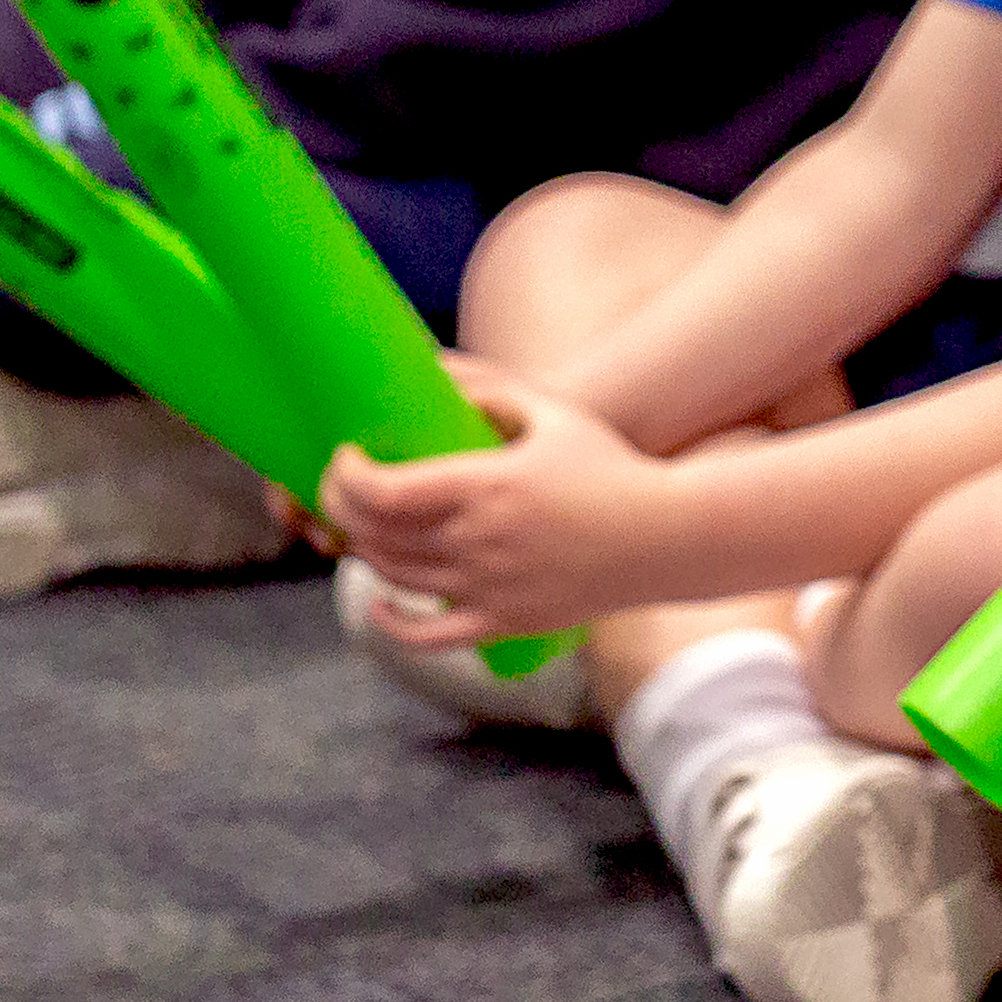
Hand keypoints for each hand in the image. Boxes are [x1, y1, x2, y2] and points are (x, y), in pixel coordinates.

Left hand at [314, 355, 684, 643]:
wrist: (664, 538)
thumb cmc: (610, 468)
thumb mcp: (553, 416)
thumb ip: (491, 389)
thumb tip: (433, 365)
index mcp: (487, 488)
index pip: (384, 492)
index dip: (346, 477)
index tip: (343, 457)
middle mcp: (479, 543)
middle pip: (377, 535)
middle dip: (340, 508)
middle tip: (337, 485)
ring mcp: (488, 588)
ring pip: (394, 578)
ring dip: (361, 549)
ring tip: (361, 524)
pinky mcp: (502, 622)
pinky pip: (428, 637)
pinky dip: (391, 624)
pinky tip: (378, 603)